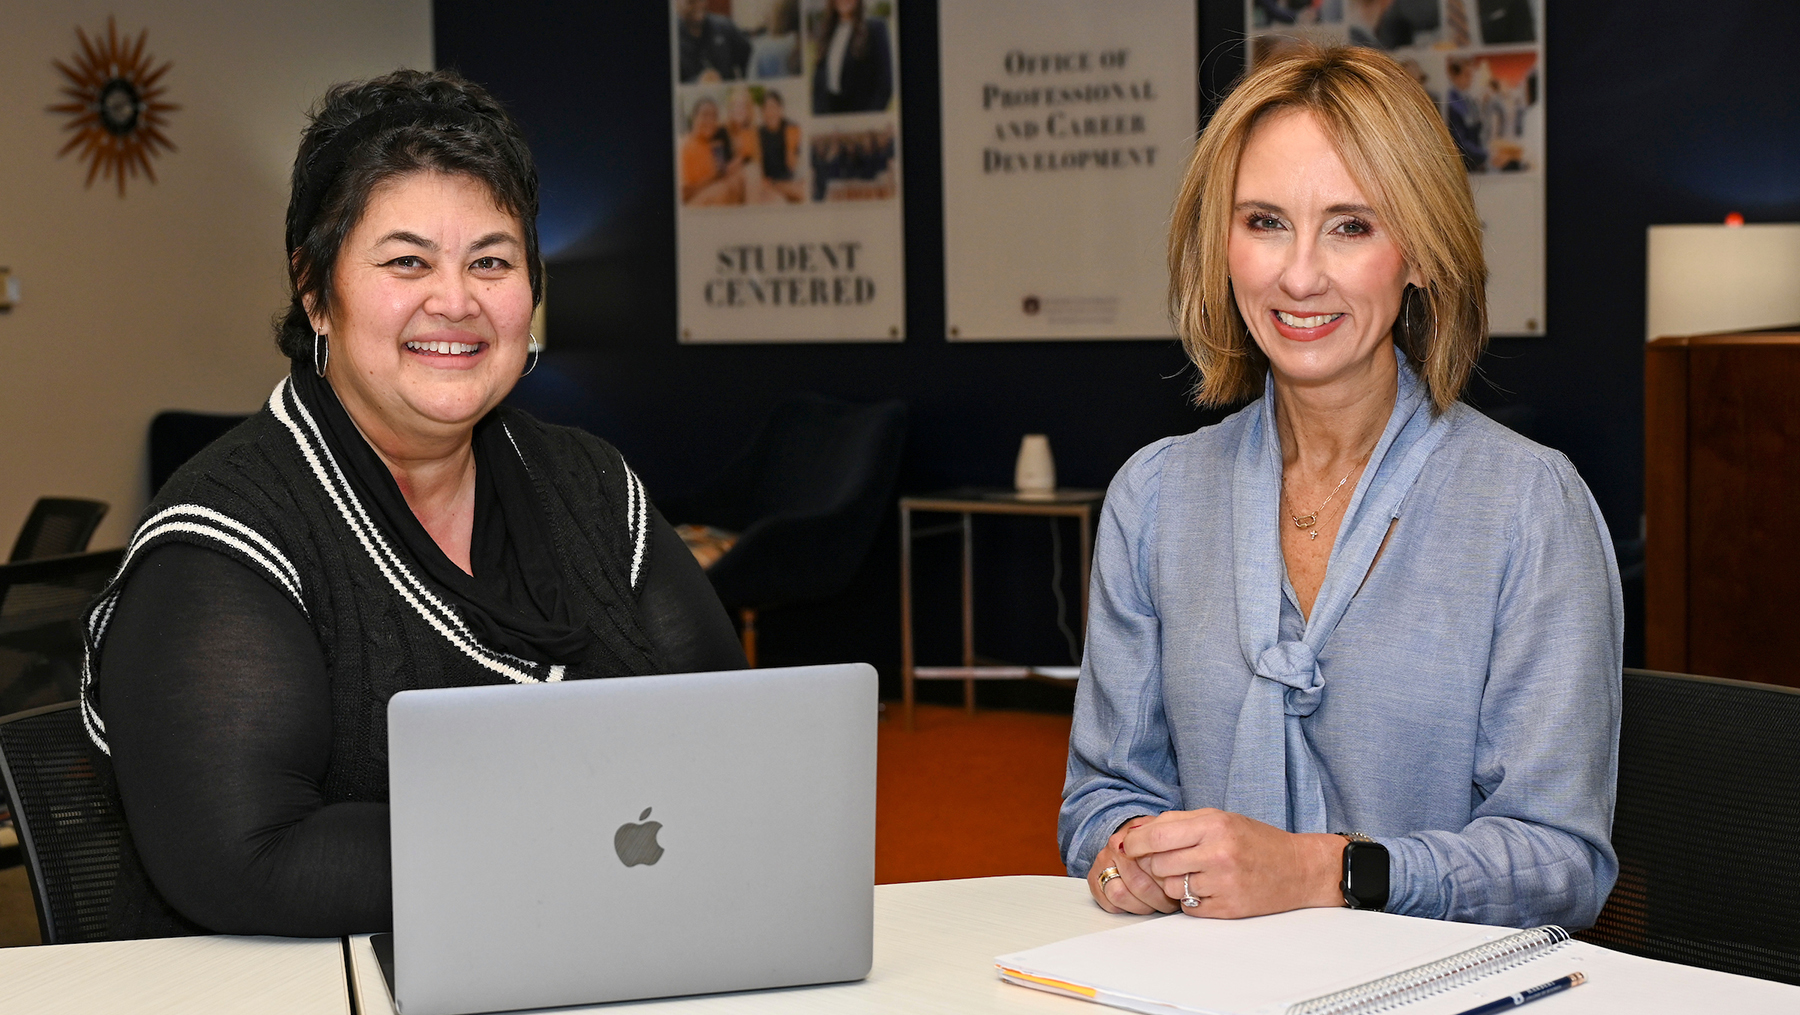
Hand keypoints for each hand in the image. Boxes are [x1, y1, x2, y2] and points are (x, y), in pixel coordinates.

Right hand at [1087, 816, 1177, 915]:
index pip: (1153, 865)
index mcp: (1136, 835)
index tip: (1179, 888)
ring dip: (1142, 906)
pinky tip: (1138, 904)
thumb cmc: (1155, 845)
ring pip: (1120, 895)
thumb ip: (1178, 850)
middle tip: (1170, 901)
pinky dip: (1125, 909)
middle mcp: (1116, 847)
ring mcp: (1103, 862)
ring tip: (1156, 904)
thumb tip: (1190, 873)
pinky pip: (1108, 903)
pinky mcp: (1094, 880)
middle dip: (1159, 898)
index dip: (1169, 882)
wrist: (1133, 840)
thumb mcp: (1170, 838)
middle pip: (1138, 884)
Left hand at [1118, 808, 1344, 918]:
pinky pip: (1187, 907)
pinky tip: (1208, 888)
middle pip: (1158, 864)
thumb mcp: (1219, 819)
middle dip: (1154, 864)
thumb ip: (1177, 823)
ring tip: (1195, 874)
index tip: (1129, 846)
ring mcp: (1223, 884)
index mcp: (1214, 825)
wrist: (1298, 868)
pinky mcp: (1227, 909)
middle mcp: (1218, 854)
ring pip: (1170, 888)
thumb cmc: (1255, 841)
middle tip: (1167, 860)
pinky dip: (1190, 900)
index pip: (1156, 836)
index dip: (1135, 843)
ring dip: (1173, 883)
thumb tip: (1134, 832)